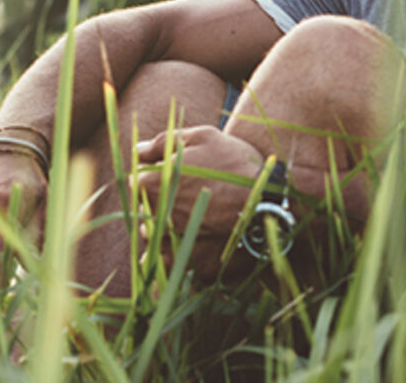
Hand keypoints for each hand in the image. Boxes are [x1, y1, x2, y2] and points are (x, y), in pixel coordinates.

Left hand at [132, 125, 265, 276]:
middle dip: (159, 204)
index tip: (174, 176)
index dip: (154, 178)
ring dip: (166, 230)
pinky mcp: (187, 266)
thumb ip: (165, 142)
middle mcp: (154, 217)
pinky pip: (167, 267)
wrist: (269, 207)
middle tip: (188, 197)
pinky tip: (191, 246)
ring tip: (195, 220)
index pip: (136, 182)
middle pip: (143, 211)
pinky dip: (173, 258)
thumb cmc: (237, 166)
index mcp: (153, 184)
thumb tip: (138, 151)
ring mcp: (169, 245)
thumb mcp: (204, 138)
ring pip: (154, 238)